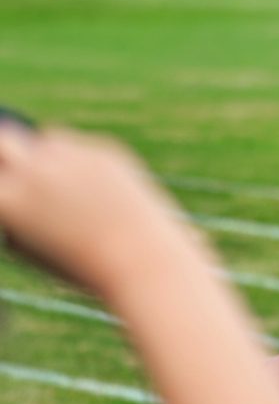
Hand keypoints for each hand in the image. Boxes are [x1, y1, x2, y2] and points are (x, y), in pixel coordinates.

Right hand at [0, 126, 192, 295]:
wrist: (140, 261)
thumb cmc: (81, 264)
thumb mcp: (30, 246)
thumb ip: (13, 213)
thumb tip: (9, 185)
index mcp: (7, 202)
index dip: (5, 180)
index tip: (13, 185)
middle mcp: (33, 173)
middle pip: (5, 140)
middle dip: (10, 151)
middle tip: (24, 167)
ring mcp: (70, 157)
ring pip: (48, 140)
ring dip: (50, 155)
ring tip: (75, 191)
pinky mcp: (104, 151)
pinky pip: (83, 147)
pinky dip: (84, 162)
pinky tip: (102, 191)